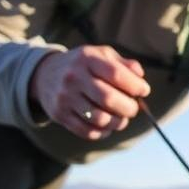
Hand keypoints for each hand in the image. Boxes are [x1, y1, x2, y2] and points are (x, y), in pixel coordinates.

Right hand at [29, 45, 150, 139]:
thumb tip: (140, 77)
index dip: (136, 86)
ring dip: (118, 123)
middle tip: (133, 109)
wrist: (44, 75)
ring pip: (99, 119)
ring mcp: (65, 97)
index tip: (144, 91)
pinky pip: (87, 131)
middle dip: (129, 108)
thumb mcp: (102, 55)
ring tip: (121, 119)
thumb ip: (124, 65)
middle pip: (109, 99)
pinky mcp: (59, 115)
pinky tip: (107, 126)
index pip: (117, 74)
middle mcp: (74, 77)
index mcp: (87, 59)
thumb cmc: (84, 65)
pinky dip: (103, 132)